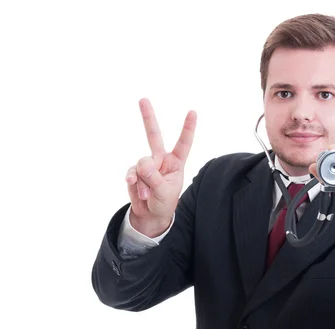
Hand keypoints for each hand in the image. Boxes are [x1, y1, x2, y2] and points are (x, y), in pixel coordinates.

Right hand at [125, 98, 196, 236]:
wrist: (150, 215)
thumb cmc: (164, 202)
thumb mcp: (164, 192)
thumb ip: (154, 177)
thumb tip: (142, 162)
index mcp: (176, 162)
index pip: (183, 143)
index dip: (188, 128)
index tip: (193, 112)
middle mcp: (161, 159)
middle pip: (154, 135)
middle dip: (148, 117)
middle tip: (143, 99)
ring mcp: (146, 165)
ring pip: (141, 165)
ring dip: (144, 183)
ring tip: (148, 194)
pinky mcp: (134, 172)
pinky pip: (131, 174)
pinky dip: (134, 183)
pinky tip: (136, 189)